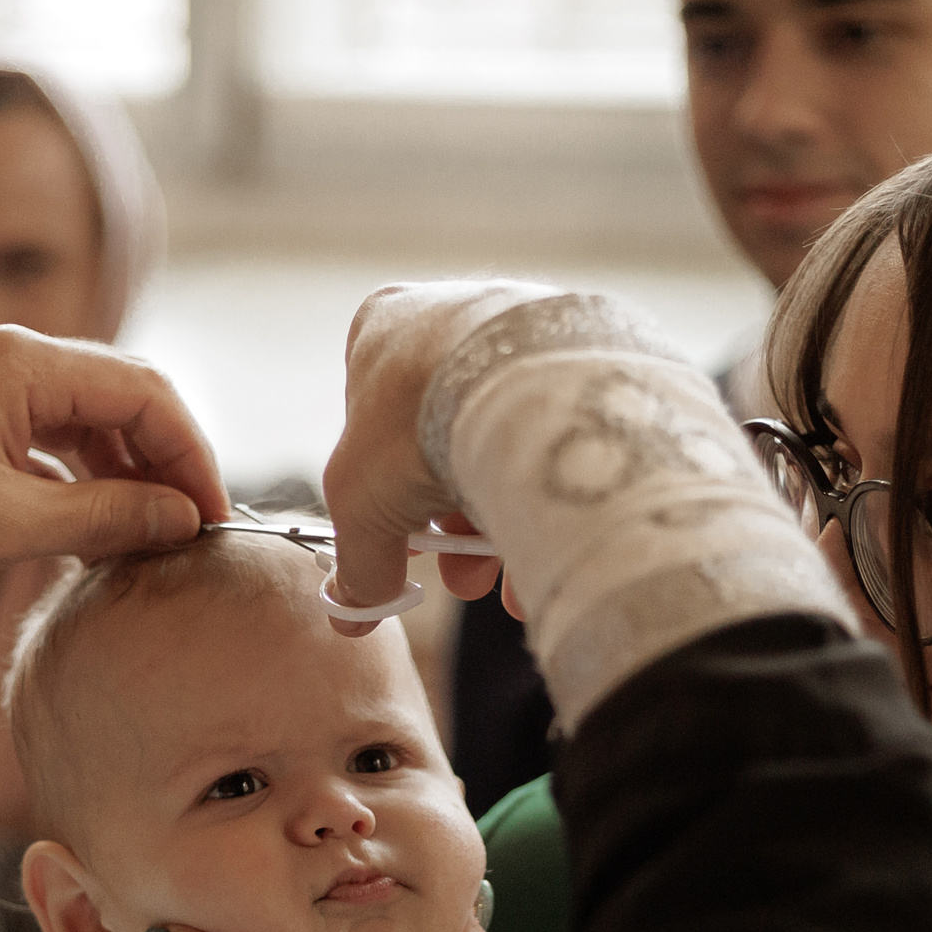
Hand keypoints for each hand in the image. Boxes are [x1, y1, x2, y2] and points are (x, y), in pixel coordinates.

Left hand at [0, 325, 226, 592]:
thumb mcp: (0, 523)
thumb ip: (101, 518)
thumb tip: (182, 520)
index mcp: (20, 361)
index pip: (144, 390)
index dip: (191, 453)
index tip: (214, 517)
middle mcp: (9, 359)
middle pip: (124, 399)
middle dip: (167, 462)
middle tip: (196, 530)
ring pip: (90, 424)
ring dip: (127, 478)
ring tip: (151, 541)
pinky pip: (52, 446)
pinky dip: (84, 485)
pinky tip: (97, 536)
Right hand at [321, 280, 555, 633]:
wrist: (524, 379)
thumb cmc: (416, 423)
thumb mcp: (360, 507)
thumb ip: (355, 563)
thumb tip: (350, 615)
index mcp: (383, 330)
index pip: (370, 424)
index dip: (385, 499)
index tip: (409, 552)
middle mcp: (451, 316)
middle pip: (443, 443)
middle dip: (453, 528)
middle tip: (467, 581)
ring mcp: (520, 327)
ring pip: (504, 442)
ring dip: (505, 521)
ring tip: (516, 583)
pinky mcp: (581, 350)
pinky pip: (557, 435)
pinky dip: (553, 493)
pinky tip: (557, 549)